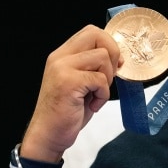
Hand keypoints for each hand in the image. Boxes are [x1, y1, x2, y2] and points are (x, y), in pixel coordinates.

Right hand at [19, 25, 122, 163]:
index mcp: (62, 55)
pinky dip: (102, 95)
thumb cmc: (66, 112)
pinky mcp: (68, 82)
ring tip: (96, 95)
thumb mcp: (80, 83)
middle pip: (97, 35)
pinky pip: (100, 79)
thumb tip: (118, 58)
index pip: (91, 32)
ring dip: (107, 79)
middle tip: (108, 77)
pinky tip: (92, 105)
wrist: (48, 135)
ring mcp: (63, 68)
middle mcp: (60, 57)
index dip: (108, 44)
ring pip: (102, 57)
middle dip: (112, 54)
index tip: (113, 65)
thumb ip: (92, 67)